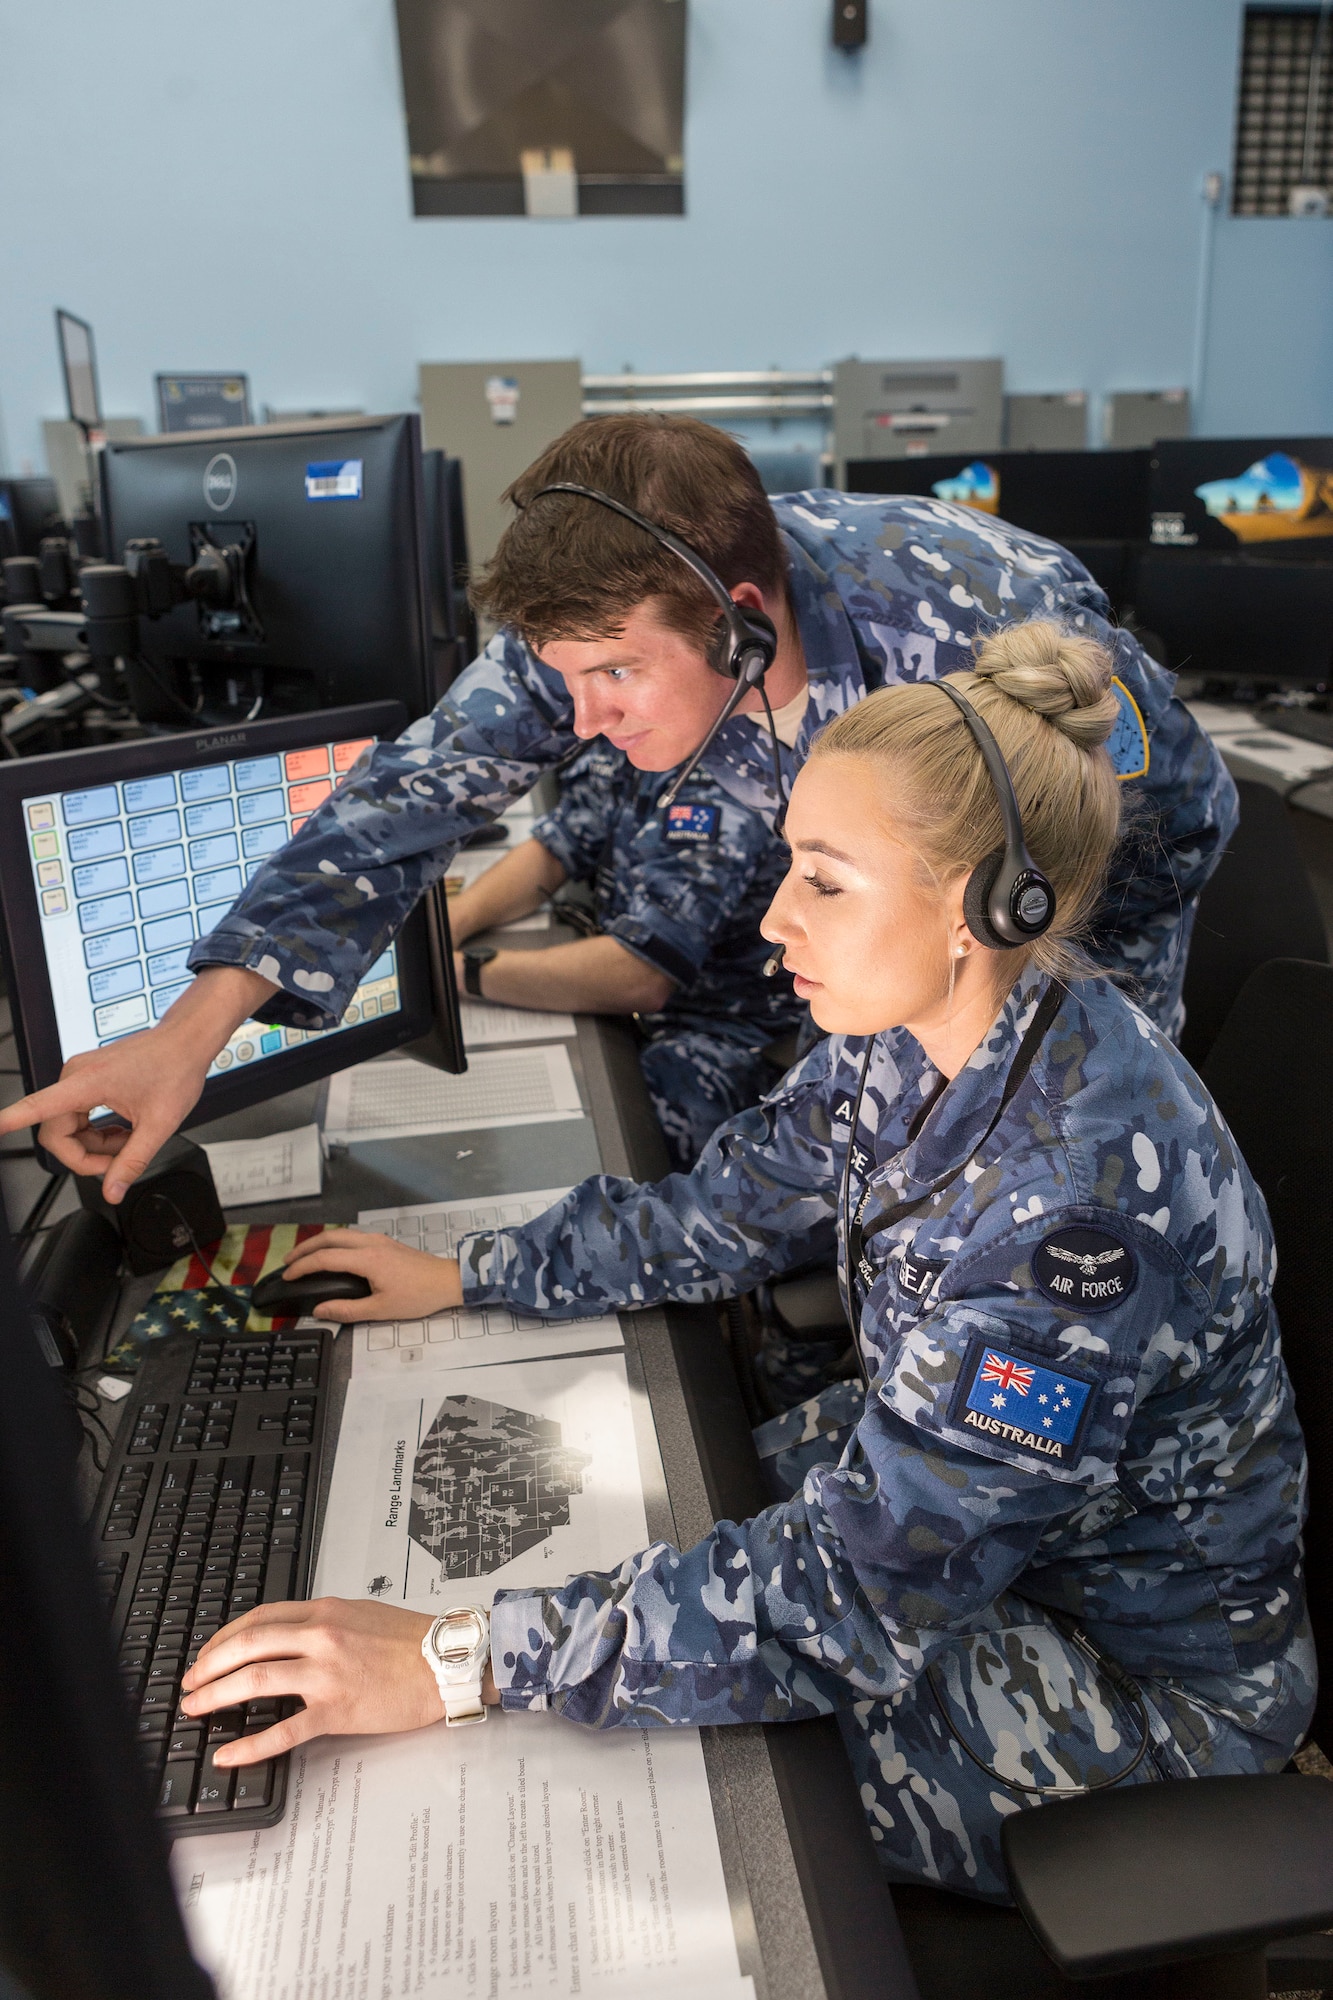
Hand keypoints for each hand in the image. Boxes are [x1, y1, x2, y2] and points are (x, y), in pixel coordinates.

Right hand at [0, 1027, 211, 1199]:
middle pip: (56, 1133)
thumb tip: (112, 1190)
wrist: (186, 1042)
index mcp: (87, 1083)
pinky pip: (79, 1116)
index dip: (9, 1120)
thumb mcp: (159, 1124)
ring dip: (95, 1144)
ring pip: (68, 1127)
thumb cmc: (175, 1068)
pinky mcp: (87, 1079)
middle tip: (117, 1162)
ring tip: (129, 1142)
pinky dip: (99, 1131)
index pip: (36, 1107)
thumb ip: (133, 1161)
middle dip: (84, 1155)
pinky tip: (123, 1132)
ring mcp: (80, 1077)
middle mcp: (75, 1076)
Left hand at [180, 1598, 443, 1766]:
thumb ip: (323, 1621)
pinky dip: (251, 1744)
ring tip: (195, 1709)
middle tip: (189, 1684)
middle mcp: (321, 1636)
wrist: (450, 1661)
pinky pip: (285, 1729)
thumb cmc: (412, 1639)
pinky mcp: (338, 1709)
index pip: (259, 1619)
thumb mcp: (362, 1613)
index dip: (223, 1638)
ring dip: (216, 1696)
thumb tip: (288, 1634)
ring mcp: (327, 1673)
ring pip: (256, 1679)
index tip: (207, 1655)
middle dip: (207, 1666)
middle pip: (246, 1645)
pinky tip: (230, 1754)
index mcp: (325, 1612)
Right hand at [280, 1227, 462, 1322]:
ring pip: (341, 1233)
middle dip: (305, 1247)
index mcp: (367, 1259)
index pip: (325, 1258)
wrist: (448, 1281)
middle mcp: (371, 1243)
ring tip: (304, 1256)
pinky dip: (334, 1242)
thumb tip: (320, 1310)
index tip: (287, 1276)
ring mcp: (379, 1239)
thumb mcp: (381, 1310)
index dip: (302, 1267)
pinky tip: (331, 1254)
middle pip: (330, 1237)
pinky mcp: (386, 1242)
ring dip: (320, 1242)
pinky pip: (353, 1236)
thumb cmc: (418, 1297)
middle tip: (287, 1261)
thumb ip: (347, 1310)